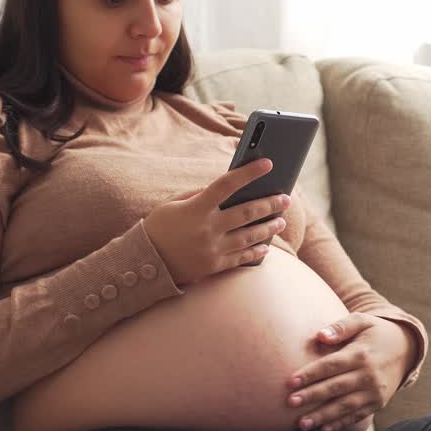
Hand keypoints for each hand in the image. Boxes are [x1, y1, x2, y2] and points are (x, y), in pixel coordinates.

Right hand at [142, 157, 289, 285]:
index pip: (227, 184)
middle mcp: (208, 228)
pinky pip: (242, 258)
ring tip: (280, 221)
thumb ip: (199, 195)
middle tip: (286, 198)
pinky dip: (256, 251)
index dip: (249, 173)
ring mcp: (213, 249)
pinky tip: (266, 245)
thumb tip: (226, 189)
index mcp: (196, 208)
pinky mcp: (215, 267)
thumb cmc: (159, 228)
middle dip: (270, 203)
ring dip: (269, 227)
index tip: (268, 164)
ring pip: (250, 236)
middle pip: (247, 212)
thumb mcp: (173, 205)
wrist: (145, 264)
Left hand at [285, 312, 412, 430]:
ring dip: (323, 416)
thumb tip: (320, 335)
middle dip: (312, 396)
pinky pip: (357, 415)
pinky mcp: (378, 403)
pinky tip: (324, 430)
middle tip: (290, 403)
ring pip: (345, 406)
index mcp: (361, 354)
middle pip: (335, 387)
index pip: (331, 365)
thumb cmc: (376, 332)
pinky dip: (341, 423)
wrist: (406, 349)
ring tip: (302, 423)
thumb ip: (341, 326)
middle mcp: (368, 375)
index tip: (290, 381)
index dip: (310, 373)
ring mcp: (374, 391)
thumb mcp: (363, 321)